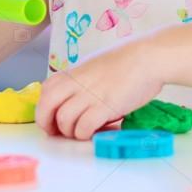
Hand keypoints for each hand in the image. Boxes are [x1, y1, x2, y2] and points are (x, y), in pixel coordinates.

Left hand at [36, 38, 165, 139]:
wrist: (148, 57)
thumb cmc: (126, 61)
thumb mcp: (95, 66)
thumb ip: (81, 80)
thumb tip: (73, 97)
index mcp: (74, 72)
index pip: (46, 90)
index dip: (43, 107)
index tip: (50, 119)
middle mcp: (77, 82)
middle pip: (47, 104)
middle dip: (46, 123)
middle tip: (56, 132)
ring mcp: (90, 94)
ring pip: (64, 119)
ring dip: (70, 131)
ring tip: (83, 131)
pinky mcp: (105, 106)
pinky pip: (84, 127)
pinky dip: (86, 134)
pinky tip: (98, 132)